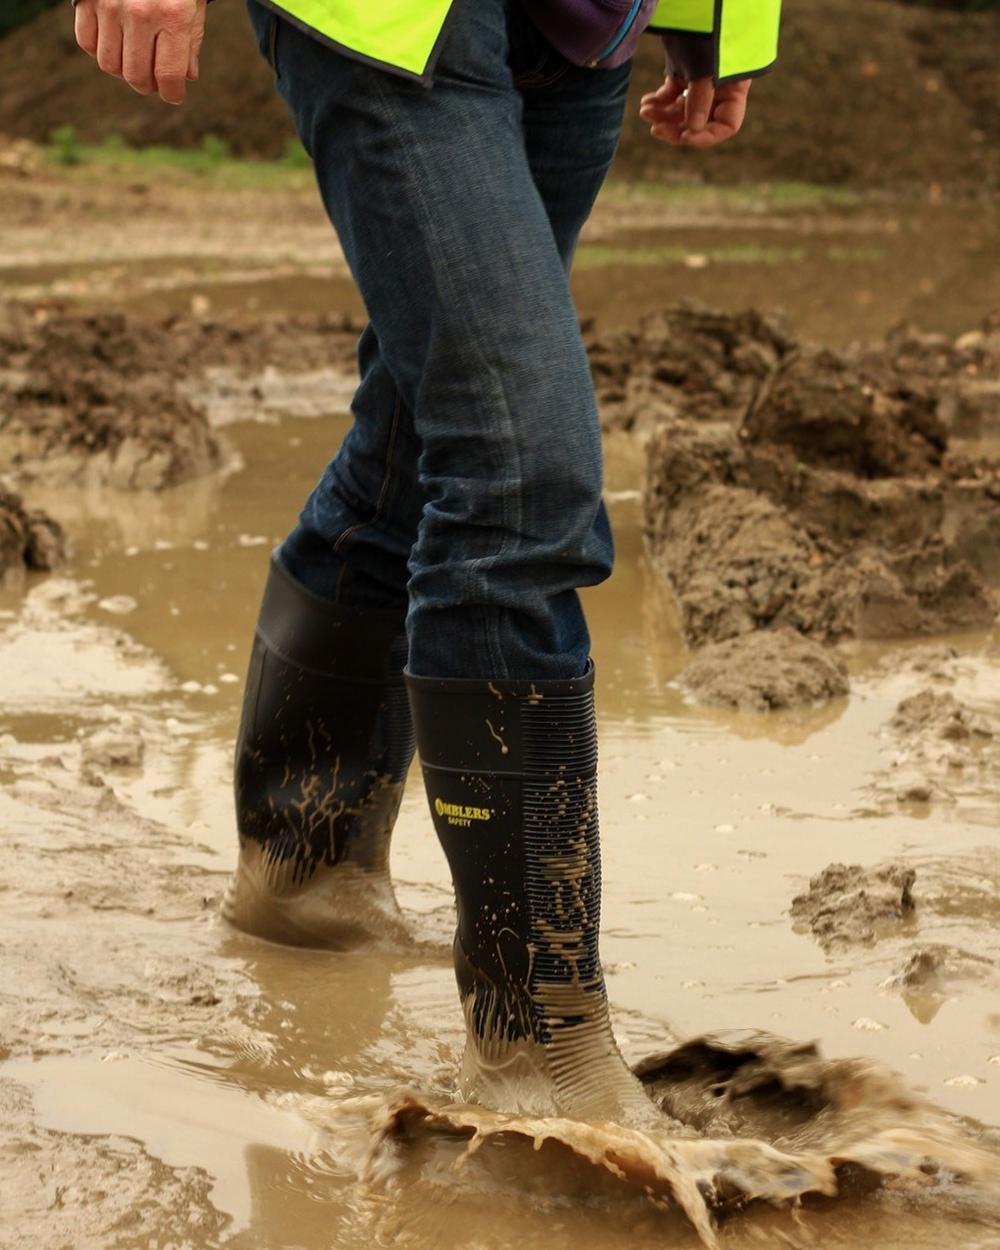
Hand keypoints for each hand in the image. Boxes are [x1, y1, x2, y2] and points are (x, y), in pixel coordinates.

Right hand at [74, 0, 206, 104]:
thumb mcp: (193, 7)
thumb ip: (190, 44)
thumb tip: (184, 79)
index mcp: (173, 17)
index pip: (169, 77)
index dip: (172, 94)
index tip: (173, 94)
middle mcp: (140, 13)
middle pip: (136, 76)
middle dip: (148, 85)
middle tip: (154, 78)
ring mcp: (110, 6)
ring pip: (109, 64)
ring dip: (123, 68)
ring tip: (134, 56)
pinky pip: (86, 42)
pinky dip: (99, 47)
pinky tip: (114, 39)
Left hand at [639, 75, 750, 148]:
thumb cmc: (706, 31)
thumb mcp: (704, 68)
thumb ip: (700, 99)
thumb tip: (691, 131)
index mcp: (735, 88)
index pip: (726, 126)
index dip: (706, 137)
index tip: (685, 137)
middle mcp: (719, 88)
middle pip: (699, 122)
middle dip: (675, 128)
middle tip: (655, 129)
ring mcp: (700, 80)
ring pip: (681, 111)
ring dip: (662, 115)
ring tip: (645, 110)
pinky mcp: (683, 70)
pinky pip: (671, 95)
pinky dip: (659, 101)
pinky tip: (647, 101)